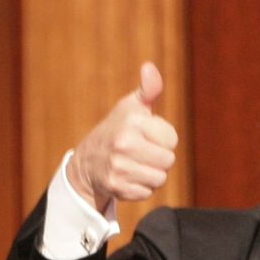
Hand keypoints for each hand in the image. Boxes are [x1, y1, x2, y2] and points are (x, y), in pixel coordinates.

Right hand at [68, 62, 177, 210]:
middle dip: (159, 159)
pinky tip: (127, 177)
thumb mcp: (131, 106)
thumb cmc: (118, 129)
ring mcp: (118, 166)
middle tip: (141, 153)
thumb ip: (148, 89)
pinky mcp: (116, 187)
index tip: (146, 136)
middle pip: (168, 161)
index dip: (163, 140)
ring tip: (135, 165)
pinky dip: (140, 188)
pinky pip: (146, 193)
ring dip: (151, 174)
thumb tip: (150, 67)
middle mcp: (123, 143)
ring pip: (159, 179)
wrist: (88, 162)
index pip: (171, 139)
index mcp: (131, 121)